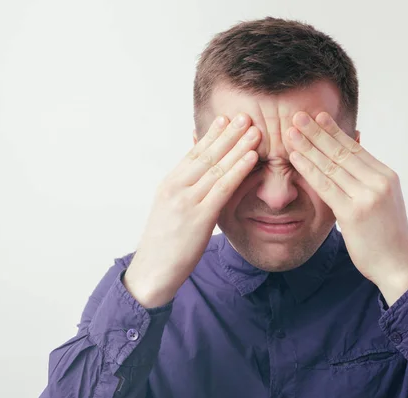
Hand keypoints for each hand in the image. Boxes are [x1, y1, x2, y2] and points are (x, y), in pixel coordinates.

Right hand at [124, 114, 259, 307]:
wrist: (153, 272)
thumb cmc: (165, 243)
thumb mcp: (170, 209)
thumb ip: (184, 189)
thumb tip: (197, 173)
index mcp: (169, 184)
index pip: (194, 153)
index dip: (212, 135)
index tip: (226, 119)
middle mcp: (176, 187)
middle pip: (206, 154)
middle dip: (228, 133)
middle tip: (246, 114)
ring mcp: (187, 201)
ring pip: (216, 167)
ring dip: (238, 146)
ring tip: (254, 129)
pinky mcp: (199, 218)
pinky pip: (223, 188)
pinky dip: (238, 170)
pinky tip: (251, 157)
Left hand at [287, 111, 407, 304]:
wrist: (398, 265)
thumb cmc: (387, 235)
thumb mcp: (383, 201)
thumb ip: (368, 180)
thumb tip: (353, 160)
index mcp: (386, 176)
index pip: (354, 148)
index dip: (334, 131)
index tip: (318, 117)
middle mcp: (378, 181)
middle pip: (341, 152)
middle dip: (317, 132)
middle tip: (298, 114)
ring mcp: (367, 196)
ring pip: (331, 165)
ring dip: (308, 146)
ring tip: (291, 130)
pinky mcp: (353, 212)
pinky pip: (325, 185)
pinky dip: (308, 169)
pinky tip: (295, 157)